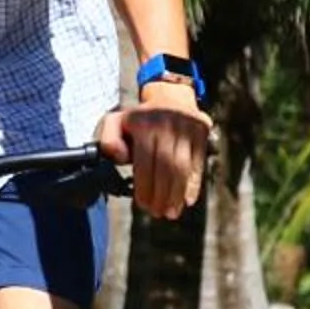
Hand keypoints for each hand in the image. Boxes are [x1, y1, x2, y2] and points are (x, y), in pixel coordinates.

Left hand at [96, 93, 209, 220]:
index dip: (144, 186)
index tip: (143, 204)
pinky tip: (188, 200)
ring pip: (182, 167)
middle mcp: (166, 124)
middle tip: (157, 212)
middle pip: (165, 166)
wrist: (170, 95)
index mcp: (143, 123)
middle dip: (161, 194)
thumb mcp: (116, 122)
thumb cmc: (140, 118)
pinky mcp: (201, 132)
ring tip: (171, 212)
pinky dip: (194, 184)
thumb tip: (119, 157)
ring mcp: (186, 128)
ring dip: (177, 194)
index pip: (145, 161)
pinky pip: (198, 162)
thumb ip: (109, 140)